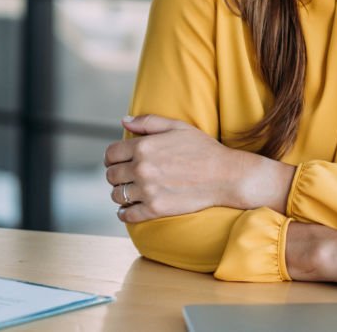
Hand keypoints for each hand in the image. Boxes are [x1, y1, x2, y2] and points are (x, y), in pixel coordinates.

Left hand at [105, 114, 288, 222]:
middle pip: (111, 175)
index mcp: (144, 147)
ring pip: (117, 195)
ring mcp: (148, 191)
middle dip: (116, 174)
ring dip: (120, 193)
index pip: (111, 154)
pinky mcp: (156, 209)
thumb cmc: (203, 149)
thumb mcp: (177, 127)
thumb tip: (124, 121)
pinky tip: (129, 209)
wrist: (225, 175)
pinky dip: (125, 213)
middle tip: (126, 176)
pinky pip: (128, 215)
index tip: (117, 161)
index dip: (112, 157)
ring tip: (129, 191)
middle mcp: (142, 169)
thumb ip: (148, 122)